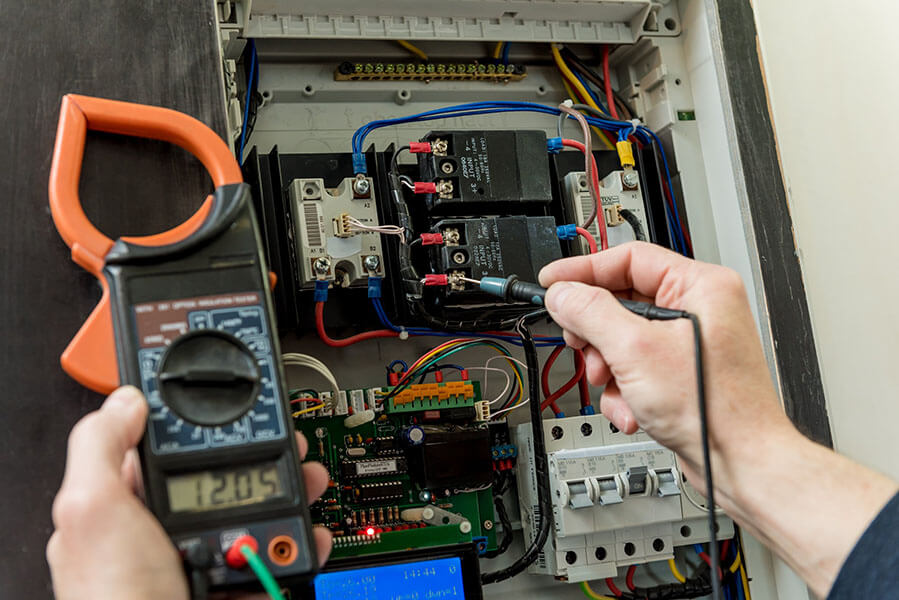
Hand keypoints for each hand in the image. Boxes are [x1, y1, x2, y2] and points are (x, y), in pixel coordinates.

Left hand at [46, 386, 331, 599]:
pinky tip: (308, 534)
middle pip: (224, 476)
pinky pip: (278, 554)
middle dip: (264, 453)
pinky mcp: (238, 585)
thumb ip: (102, 446)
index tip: (235, 405)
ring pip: (258, 511)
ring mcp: (205, 559)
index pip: (165, 449)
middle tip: (289, 442)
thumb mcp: (92, 511)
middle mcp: (165, 533)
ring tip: (311, 479)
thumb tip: (124, 401)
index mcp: (126, 508)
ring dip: (294, 491)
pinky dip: (302, 542)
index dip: (202, 423)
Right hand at [538, 242, 790, 491]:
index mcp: (700, 286)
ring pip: (620, 339)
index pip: (628, 259)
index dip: (584, 270)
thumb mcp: (636, 350)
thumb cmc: (716, 409)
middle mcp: (697, 309)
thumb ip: (591, 313)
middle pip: (619, 301)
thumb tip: (563, 294)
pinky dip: (623, 391)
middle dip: (595, 333)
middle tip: (580, 345)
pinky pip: (632, 368)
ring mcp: (687, 343)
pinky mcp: (678, 373)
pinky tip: (632, 410)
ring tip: (613, 387)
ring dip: (607, 369)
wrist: (740, 464)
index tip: (553, 283)